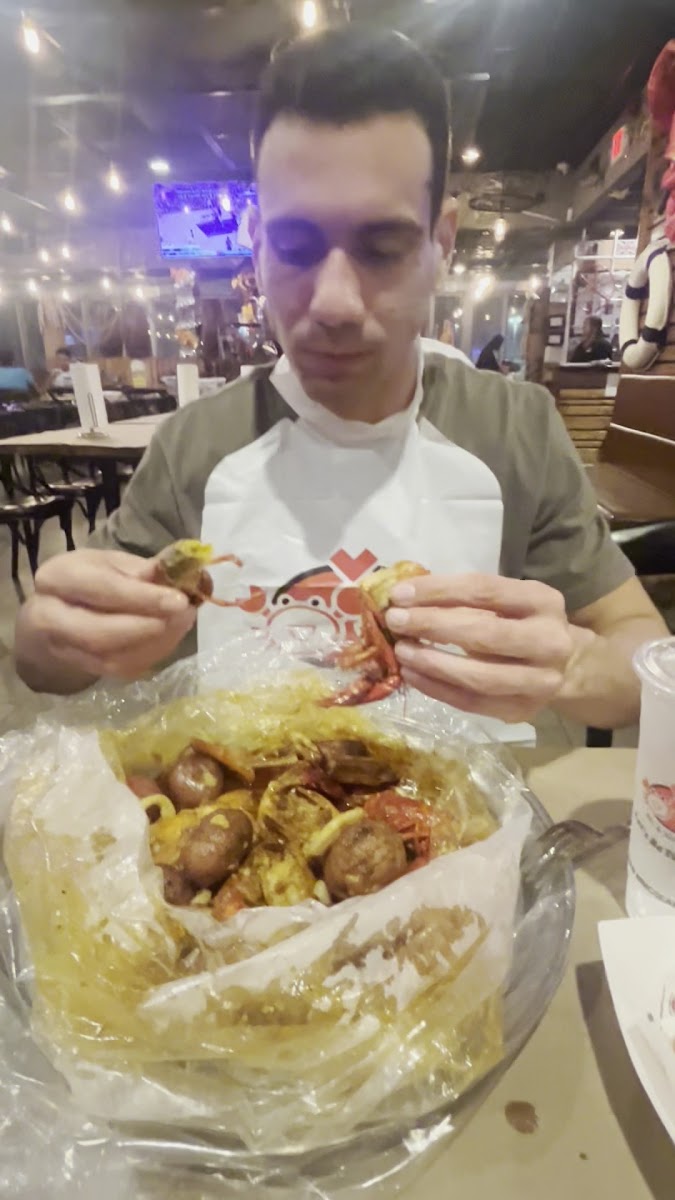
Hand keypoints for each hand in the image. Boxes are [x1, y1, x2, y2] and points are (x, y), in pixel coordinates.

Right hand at [23, 549, 195, 684]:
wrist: (57, 614)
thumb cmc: (89, 580)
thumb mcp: (111, 563)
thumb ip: (144, 568)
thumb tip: (184, 570)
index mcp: (57, 578)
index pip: (101, 589)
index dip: (142, 597)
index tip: (179, 600)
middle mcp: (50, 617)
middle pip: (99, 633)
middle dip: (148, 627)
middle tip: (184, 614)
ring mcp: (66, 649)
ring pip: (113, 658)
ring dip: (156, 643)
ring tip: (183, 622)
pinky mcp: (86, 668)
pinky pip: (123, 669)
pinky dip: (153, 653)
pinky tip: (171, 635)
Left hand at [385, 574, 577, 722]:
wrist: (564, 665)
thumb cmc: (520, 623)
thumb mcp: (505, 601)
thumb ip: (462, 599)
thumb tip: (404, 600)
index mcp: (543, 601)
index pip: (484, 590)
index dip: (438, 590)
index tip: (400, 593)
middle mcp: (550, 641)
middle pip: (484, 635)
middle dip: (432, 626)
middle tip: (395, 621)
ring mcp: (540, 682)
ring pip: (479, 676)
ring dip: (432, 663)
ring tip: (401, 651)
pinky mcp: (522, 711)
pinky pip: (472, 703)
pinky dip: (437, 689)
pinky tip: (413, 674)